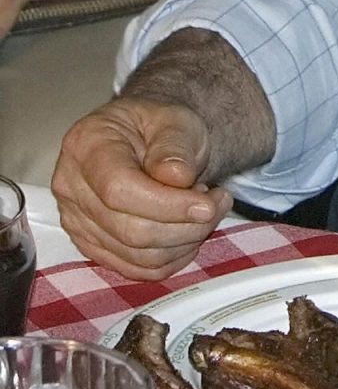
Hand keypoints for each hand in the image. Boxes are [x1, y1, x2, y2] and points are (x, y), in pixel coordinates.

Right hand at [53, 96, 230, 280]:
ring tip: (205, 210)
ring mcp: (78, 221)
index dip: (169, 205)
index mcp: (86, 147)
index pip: (119, 190)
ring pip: (138, 255)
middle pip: (130, 230)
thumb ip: (174, 146)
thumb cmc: (159, 127)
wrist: (149, 139)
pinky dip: (173, 257)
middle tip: (216, 202)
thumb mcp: (175, 120)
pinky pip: (137, 268)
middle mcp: (72, 187)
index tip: (207, 203)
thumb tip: (176, 178)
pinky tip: (189, 231)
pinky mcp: (93, 245)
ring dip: (186, 240)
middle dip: (187, 224)